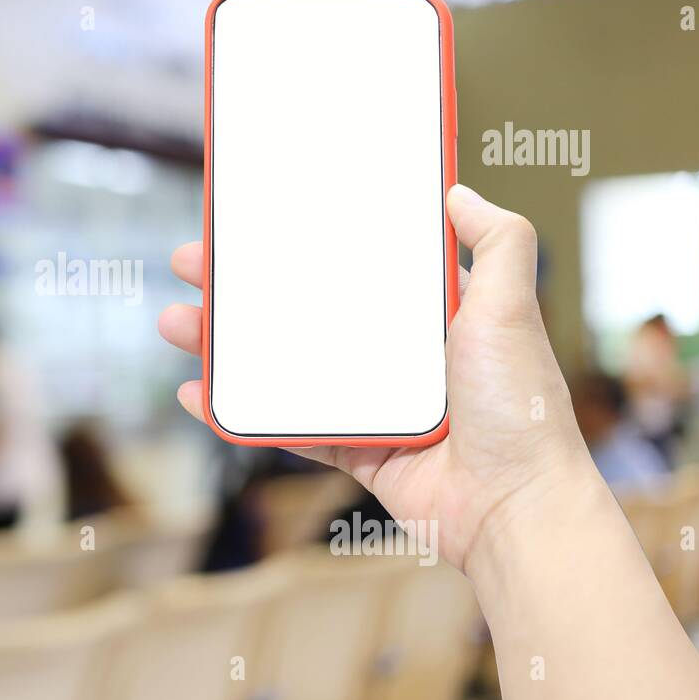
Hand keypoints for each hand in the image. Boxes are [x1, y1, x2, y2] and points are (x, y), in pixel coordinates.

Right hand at [159, 183, 597, 573]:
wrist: (515, 509)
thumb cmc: (521, 407)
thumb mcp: (512, 309)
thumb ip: (499, 242)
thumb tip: (458, 190)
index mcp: (433, 314)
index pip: (360, 263)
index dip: (308, 240)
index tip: (261, 218)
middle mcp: (400, 354)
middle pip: (307, 309)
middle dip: (246, 286)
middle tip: (195, 262)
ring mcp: (374, 404)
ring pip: (286, 364)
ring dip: (228, 345)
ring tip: (177, 321)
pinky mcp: (357, 451)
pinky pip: (288, 426)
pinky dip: (240, 412)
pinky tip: (198, 392)